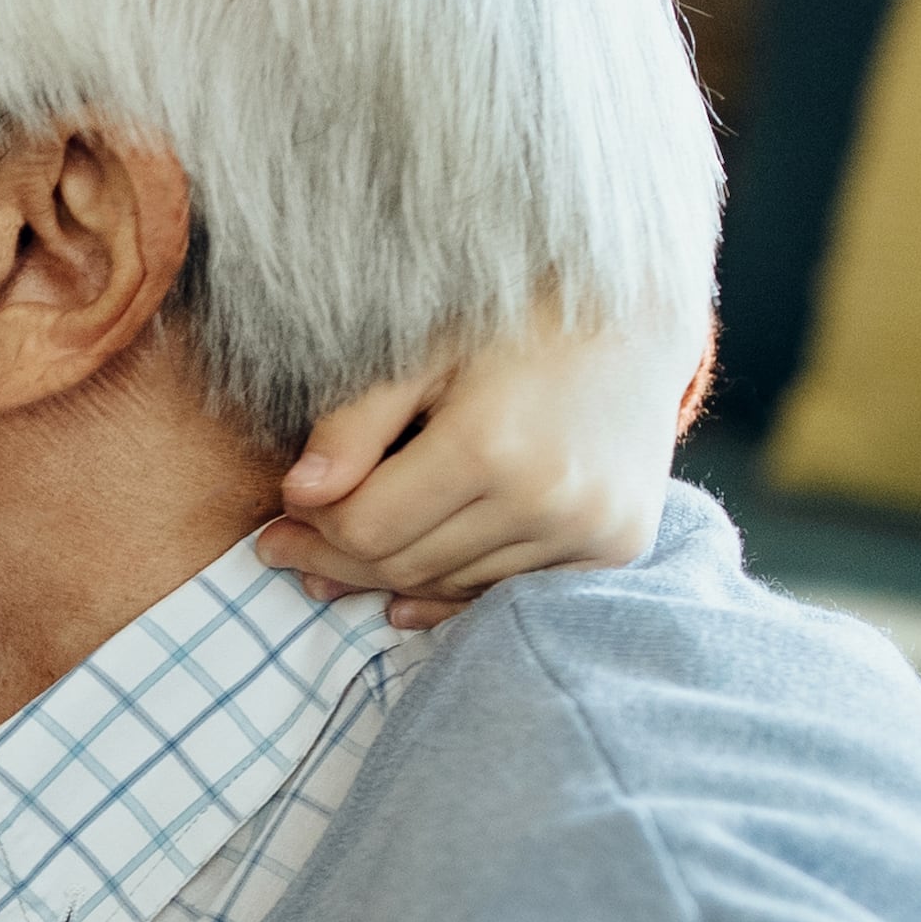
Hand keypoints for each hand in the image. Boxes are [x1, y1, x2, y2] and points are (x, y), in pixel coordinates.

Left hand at [258, 311, 711, 630]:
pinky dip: (450, 598)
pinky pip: (508, 595)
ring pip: (451, 586)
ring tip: (333, 571)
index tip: (282, 513)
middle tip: (284, 552)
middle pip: (405, 565)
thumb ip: (356, 422)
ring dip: (387, 581)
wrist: (638, 319)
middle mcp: (546, 499)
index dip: (312, 526)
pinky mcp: (616, 547)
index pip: (367, 526)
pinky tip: (401, 602)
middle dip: (335, 559)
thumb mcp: (424, 351)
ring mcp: (587, 531)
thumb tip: (297, 494)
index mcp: (489, 445)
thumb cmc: (515, 322)